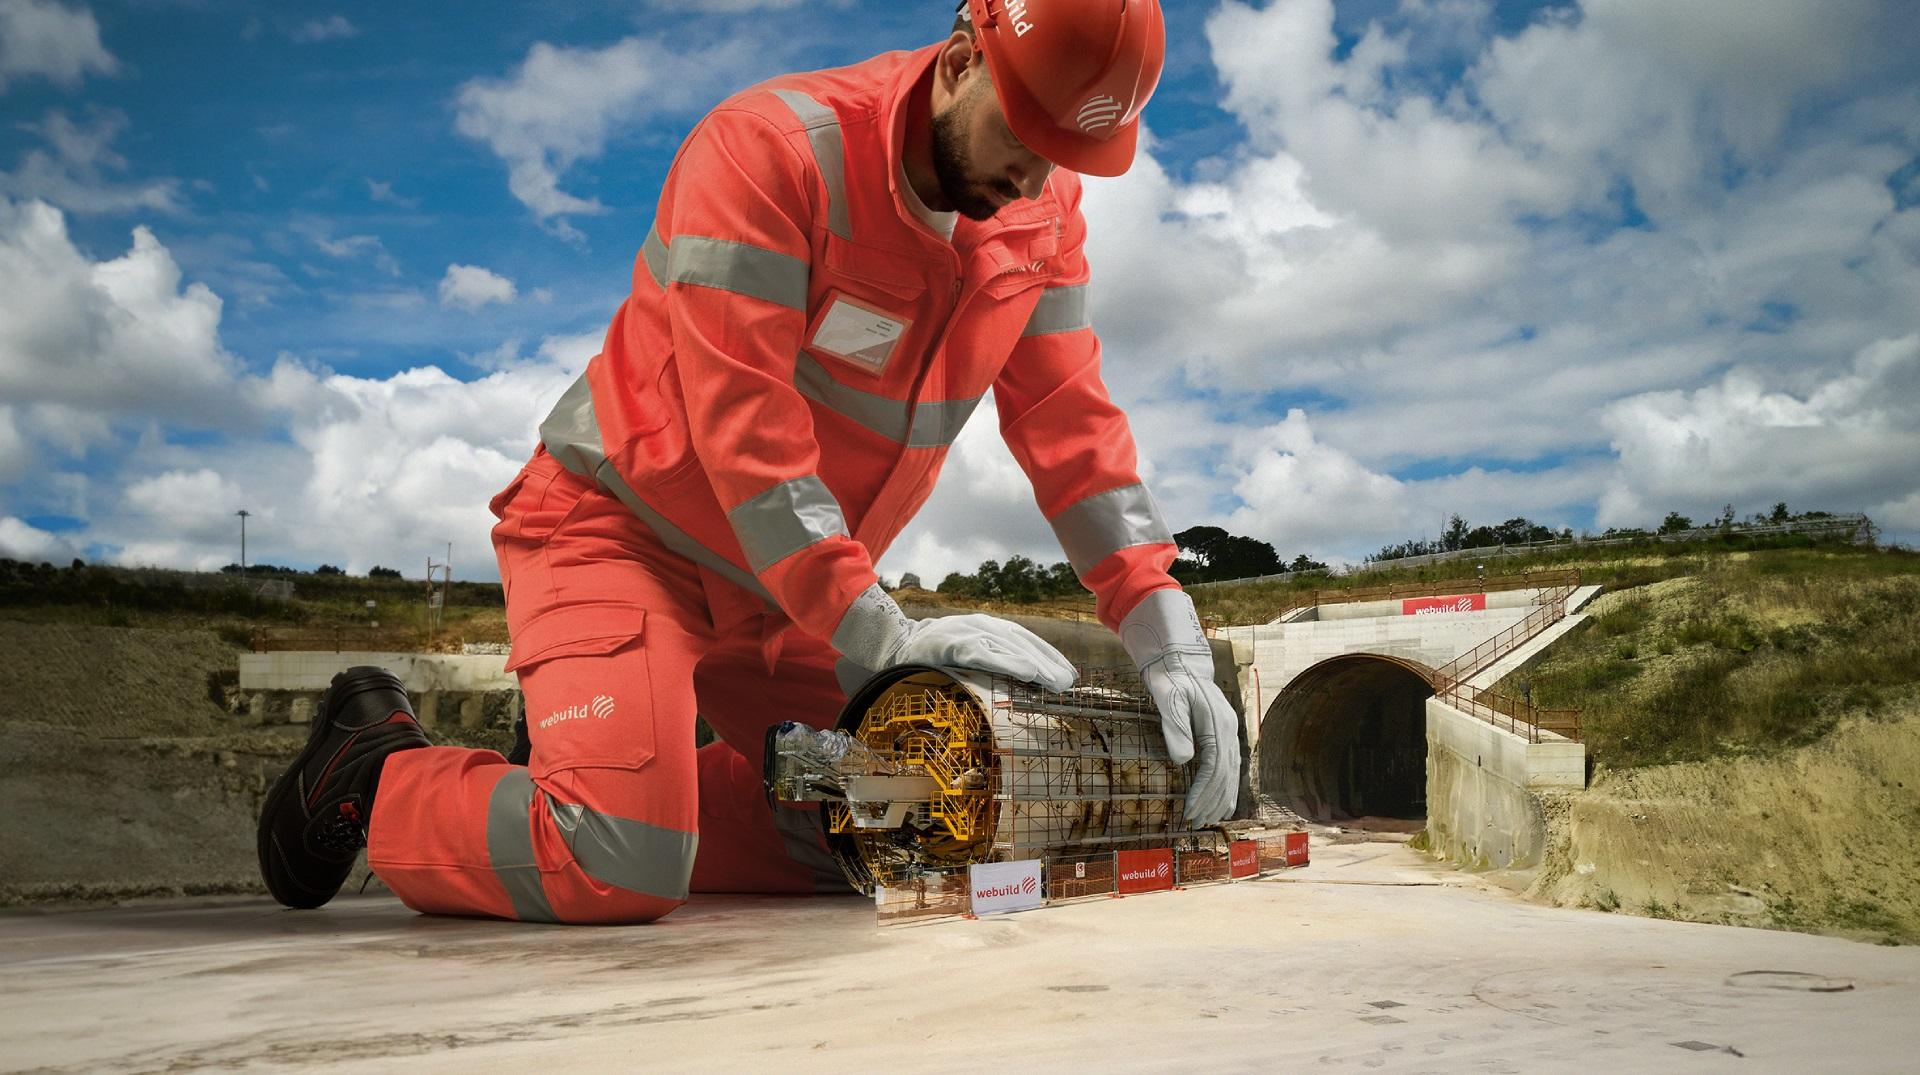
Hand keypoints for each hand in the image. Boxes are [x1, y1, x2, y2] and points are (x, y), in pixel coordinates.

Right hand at [833, 584, 1075, 689]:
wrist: (894, 646)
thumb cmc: (934, 655)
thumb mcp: (967, 652)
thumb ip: (991, 659)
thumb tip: (1025, 679)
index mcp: (986, 626)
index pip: (1024, 639)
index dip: (1048, 654)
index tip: (1068, 673)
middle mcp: (980, 624)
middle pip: (1021, 643)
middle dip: (1047, 663)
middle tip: (1067, 683)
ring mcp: (966, 632)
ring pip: (1008, 648)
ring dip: (1035, 664)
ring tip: (1054, 681)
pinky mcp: (952, 644)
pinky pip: (984, 654)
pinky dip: (1007, 662)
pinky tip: (1027, 672)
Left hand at [1119, 589, 1240, 824]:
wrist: (1179, 662)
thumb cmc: (1170, 680)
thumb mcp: (1167, 699)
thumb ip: (1175, 728)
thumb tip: (1183, 761)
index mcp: (1217, 724)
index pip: (1214, 767)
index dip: (1203, 792)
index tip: (1190, 811)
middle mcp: (1228, 729)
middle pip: (1225, 773)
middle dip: (1211, 801)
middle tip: (1195, 823)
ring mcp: (1228, 731)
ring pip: (1231, 772)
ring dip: (1220, 797)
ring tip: (1207, 819)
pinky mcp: (1223, 733)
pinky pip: (1228, 765)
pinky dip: (1225, 786)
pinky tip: (1219, 801)